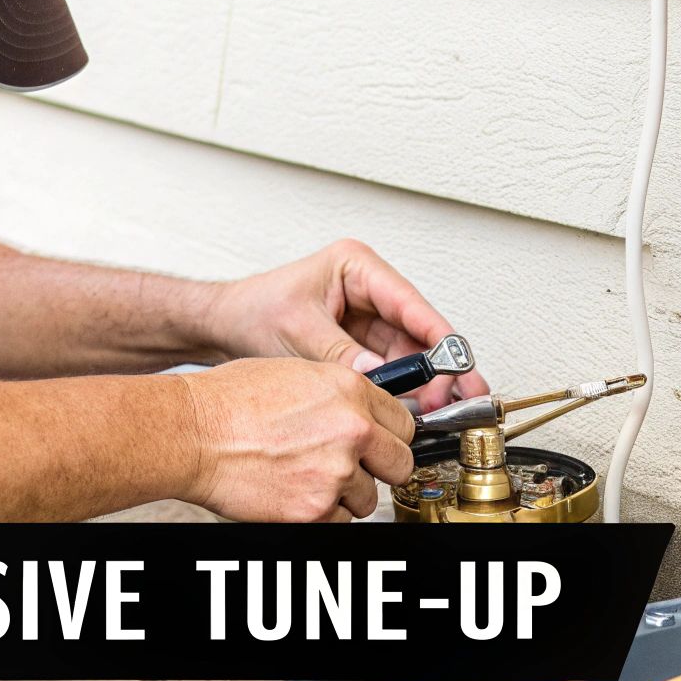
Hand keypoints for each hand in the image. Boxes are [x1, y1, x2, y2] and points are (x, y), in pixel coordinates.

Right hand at [177, 358, 414, 521]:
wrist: (193, 434)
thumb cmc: (228, 402)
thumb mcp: (297, 374)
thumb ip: (340, 396)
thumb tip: (365, 414)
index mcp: (351, 391)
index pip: (404, 424)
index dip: (389, 437)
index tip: (379, 446)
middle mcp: (353, 431)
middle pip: (399, 465)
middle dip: (379, 469)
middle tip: (352, 468)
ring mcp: (336, 474)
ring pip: (367, 498)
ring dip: (344, 494)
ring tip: (305, 477)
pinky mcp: (315, 510)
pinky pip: (339, 522)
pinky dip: (320, 515)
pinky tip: (292, 493)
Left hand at [208, 239, 490, 411]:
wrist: (222, 328)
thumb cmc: (251, 313)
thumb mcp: (297, 332)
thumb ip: (340, 354)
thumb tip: (376, 377)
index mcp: (356, 267)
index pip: (408, 302)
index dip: (437, 336)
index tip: (458, 364)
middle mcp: (367, 289)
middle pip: (416, 331)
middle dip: (435, 369)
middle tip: (451, 400)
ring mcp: (365, 317)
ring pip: (407, 353)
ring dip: (422, 383)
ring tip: (435, 413)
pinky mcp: (359, 343)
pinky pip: (389, 368)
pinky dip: (401, 390)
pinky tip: (411, 411)